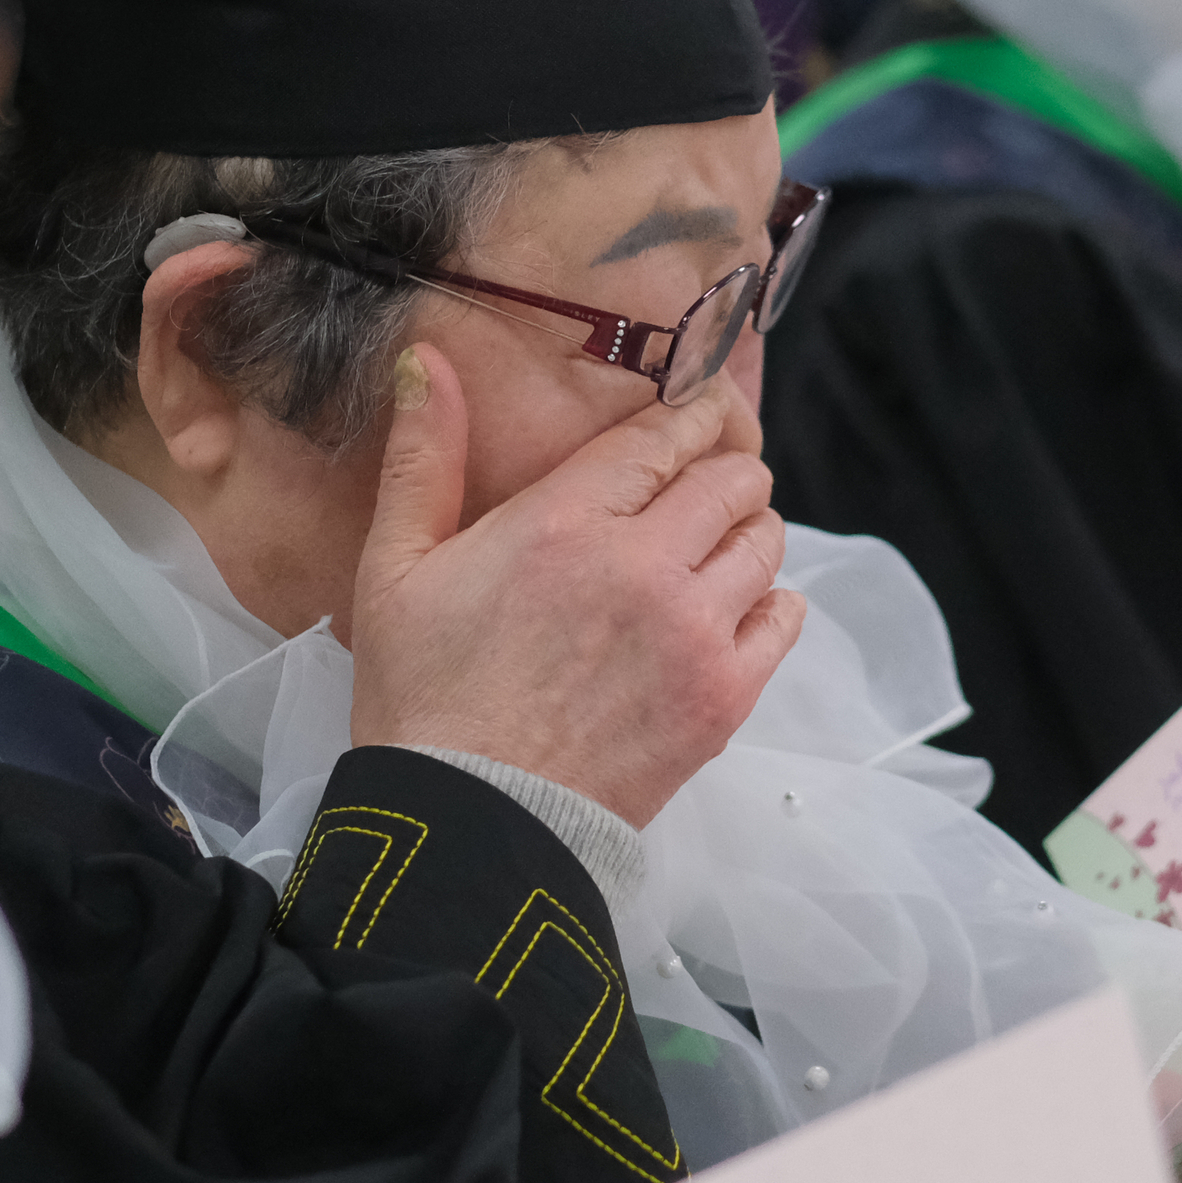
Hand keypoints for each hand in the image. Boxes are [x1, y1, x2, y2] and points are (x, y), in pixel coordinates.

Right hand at [348, 347, 804, 826]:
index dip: (690, 415)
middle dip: (721, 472)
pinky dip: (768, 603)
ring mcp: (694, 633)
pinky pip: (785, 617)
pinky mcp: (723, 696)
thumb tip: (423, 358)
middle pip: (734, 479)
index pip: (668, 434)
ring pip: (766, 541)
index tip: (693, 414)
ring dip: (745, 534)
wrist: (470, 824)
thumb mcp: (396, 566)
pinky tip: (728, 612)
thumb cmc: (423, 698)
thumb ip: (421, 455)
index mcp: (566, 522)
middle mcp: (645, 565)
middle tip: (695, 490)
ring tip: (707, 552)